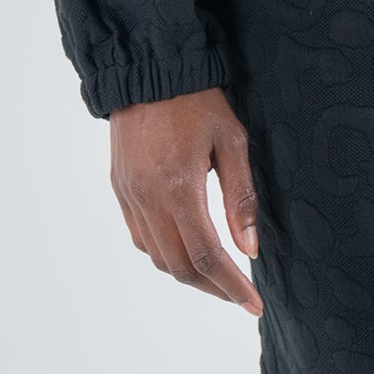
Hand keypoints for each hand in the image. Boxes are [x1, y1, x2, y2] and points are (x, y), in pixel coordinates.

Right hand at [109, 87, 264, 315]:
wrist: (150, 69)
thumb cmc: (198, 100)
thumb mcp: (232, 141)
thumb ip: (241, 197)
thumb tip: (250, 249)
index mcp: (178, 188)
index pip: (206, 257)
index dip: (231, 286)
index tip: (253, 305)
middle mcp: (148, 199)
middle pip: (178, 266)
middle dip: (212, 288)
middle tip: (239, 294)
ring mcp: (129, 196)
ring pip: (156, 256)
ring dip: (187, 274)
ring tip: (217, 275)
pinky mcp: (120, 188)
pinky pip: (140, 237)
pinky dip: (164, 252)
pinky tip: (186, 247)